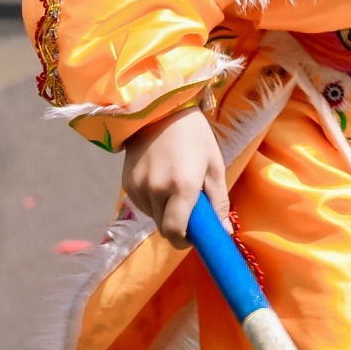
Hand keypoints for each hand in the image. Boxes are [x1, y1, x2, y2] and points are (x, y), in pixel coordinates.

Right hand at [121, 104, 227, 250]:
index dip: (185, 241)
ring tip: (175, 186)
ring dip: (165, 211)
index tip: (194, 237)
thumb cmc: (194, 135)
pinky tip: (161, 178)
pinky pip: (143, 204)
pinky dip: (153, 200)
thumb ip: (219, 200)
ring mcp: (139, 188)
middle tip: (190, 208)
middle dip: (178, 225)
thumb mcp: (214, 165)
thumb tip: (224, 232)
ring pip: (153, 216)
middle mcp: (157, 191)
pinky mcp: (126, 184)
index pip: (176, 233)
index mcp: (182, 187)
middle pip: (164, 227)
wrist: (159, 108)